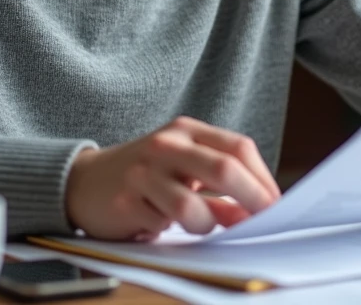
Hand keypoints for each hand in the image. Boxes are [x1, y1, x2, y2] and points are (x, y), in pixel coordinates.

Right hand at [65, 116, 280, 240]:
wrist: (84, 181)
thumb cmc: (146, 176)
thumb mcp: (184, 172)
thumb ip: (219, 189)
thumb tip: (256, 213)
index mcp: (186, 131)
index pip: (238, 148)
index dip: (263, 179)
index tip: (276, 205)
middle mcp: (166, 145)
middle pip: (223, 169)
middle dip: (251, 199)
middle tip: (262, 222)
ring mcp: (143, 171)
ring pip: (191, 206)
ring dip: (205, 224)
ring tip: (198, 225)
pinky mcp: (125, 201)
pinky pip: (162, 224)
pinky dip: (170, 230)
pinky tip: (160, 223)